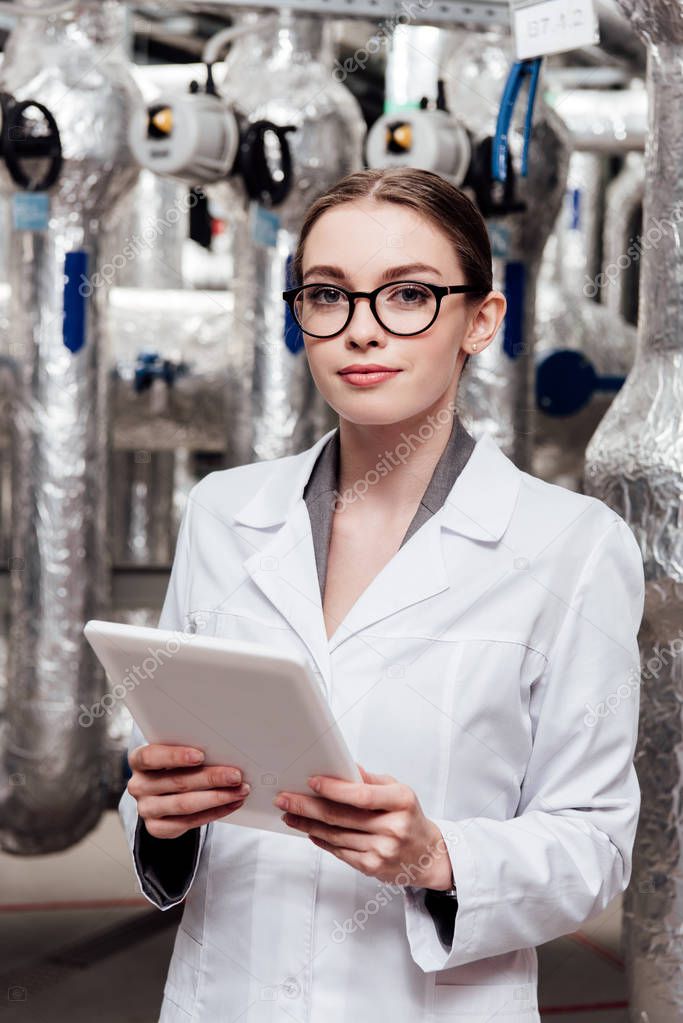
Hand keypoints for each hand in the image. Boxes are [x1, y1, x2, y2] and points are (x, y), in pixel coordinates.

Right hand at [127, 744, 250, 838]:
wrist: (162, 793)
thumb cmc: (174, 765)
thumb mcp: (176, 753)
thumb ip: (191, 751)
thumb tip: (224, 749)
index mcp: (139, 761)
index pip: (151, 757)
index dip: (175, 756)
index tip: (201, 755)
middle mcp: (138, 786)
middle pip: (176, 782)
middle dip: (211, 778)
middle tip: (236, 776)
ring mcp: (146, 809)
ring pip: (184, 804)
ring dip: (217, 798)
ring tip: (240, 791)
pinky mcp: (157, 828)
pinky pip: (189, 822)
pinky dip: (215, 813)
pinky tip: (231, 804)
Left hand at [273, 764, 452, 888]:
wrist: (427, 855)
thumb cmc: (409, 817)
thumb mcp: (398, 791)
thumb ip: (370, 780)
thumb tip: (344, 767)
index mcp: (401, 801)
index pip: (361, 795)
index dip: (333, 789)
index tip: (311, 781)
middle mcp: (393, 827)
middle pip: (341, 816)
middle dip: (307, 806)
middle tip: (285, 798)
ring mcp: (382, 850)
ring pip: (335, 835)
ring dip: (307, 823)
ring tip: (290, 813)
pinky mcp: (372, 867)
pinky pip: (339, 851)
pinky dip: (320, 840)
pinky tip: (308, 829)